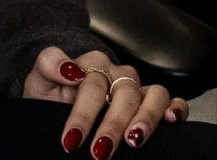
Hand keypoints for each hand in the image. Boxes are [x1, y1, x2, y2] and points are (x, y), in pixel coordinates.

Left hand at [23, 48, 187, 155]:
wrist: (55, 102)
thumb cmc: (51, 93)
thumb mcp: (40, 80)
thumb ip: (48, 65)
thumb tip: (70, 69)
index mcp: (92, 65)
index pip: (93, 85)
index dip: (83, 115)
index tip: (70, 141)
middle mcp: (118, 75)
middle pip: (124, 94)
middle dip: (112, 125)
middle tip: (100, 152)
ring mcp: (137, 88)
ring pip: (154, 94)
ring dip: (146, 118)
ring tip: (134, 140)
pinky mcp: (152, 103)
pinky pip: (173, 101)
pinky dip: (177, 108)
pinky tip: (172, 121)